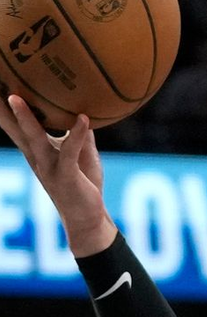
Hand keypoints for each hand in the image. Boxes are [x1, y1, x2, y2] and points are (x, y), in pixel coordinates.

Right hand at [0, 95, 114, 255]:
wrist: (88, 217)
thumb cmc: (83, 183)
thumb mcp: (81, 154)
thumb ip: (79, 133)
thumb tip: (82, 110)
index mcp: (35, 150)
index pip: (14, 125)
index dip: (2, 108)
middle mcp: (36, 156)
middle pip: (14, 128)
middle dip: (0, 109)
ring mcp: (49, 166)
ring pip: (33, 138)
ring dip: (24, 119)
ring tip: (15, 98)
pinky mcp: (67, 176)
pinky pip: (70, 152)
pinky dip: (77, 134)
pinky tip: (83, 118)